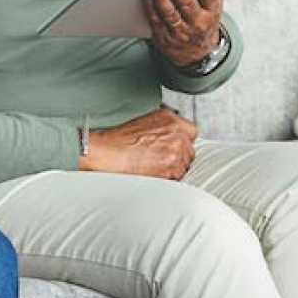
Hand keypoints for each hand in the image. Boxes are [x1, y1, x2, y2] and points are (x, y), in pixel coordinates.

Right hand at [80, 107, 196, 179]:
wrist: (107, 153)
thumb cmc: (118, 140)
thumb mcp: (145, 122)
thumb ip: (164, 128)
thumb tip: (172, 137)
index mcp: (170, 119)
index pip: (191, 132)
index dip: (181, 143)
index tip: (173, 149)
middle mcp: (177, 132)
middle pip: (189, 150)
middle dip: (178, 157)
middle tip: (160, 161)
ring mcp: (176, 149)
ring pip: (184, 166)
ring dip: (173, 169)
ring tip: (153, 168)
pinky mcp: (172, 167)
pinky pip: (178, 177)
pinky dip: (168, 179)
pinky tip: (152, 174)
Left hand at [144, 0, 223, 66]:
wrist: (195, 52)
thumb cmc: (202, 19)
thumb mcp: (212, 5)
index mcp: (213, 11)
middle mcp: (198, 23)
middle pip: (187, 4)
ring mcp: (181, 32)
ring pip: (170, 14)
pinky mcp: (165, 38)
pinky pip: (156, 22)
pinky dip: (150, 8)